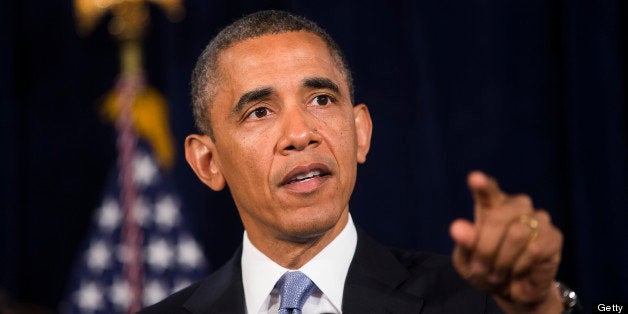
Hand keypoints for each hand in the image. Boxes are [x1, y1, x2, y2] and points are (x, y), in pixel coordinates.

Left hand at [450, 171, 563, 312]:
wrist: (513, 291)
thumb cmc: (486, 269)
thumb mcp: (467, 261)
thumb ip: (464, 243)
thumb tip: (457, 227)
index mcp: (491, 204)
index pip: (487, 191)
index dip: (482, 185)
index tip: (474, 178)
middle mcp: (516, 205)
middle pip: (499, 217)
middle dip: (486, 248)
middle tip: (480, 268)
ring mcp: (538, 218)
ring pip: (517, 234)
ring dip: (502, 260)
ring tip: (497, 272)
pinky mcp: (553, 236)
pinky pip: (534, 249)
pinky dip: (519, 266)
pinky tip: (517, 271)